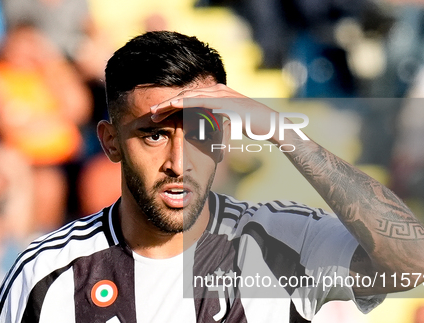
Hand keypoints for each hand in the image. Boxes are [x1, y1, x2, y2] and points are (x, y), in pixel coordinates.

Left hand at [149, 83, 288, 143]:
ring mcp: (221, 93)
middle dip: (166, 103)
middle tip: (150, 112)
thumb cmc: (253, 126)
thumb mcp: (230, 123)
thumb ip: (217, 122)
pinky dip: (184, 103)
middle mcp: (217, 90)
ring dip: (170, 103)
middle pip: (185, 94)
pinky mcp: (224, 100)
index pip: (189, 98)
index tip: (158, 115)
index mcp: (217, 94)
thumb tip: (203, 131)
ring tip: (156, 111)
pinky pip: (200, 100)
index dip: (172, 105)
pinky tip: (172, 106)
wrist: (272, 125)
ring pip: (188, 96)